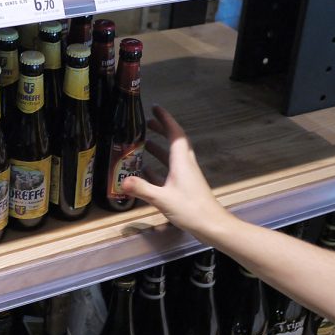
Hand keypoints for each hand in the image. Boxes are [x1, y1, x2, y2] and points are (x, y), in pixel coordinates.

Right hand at [122, 106, 232, 241]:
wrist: (212, 226)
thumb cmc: (190, 209)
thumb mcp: (163, 199)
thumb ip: (142, 189)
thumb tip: (121, 181)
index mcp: (181, 162)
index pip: (175, 133)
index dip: (165, 119)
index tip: (155, 108)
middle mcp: (185, 165)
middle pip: (174, 141)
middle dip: (162, 130)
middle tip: (146, 123)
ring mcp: (186, 176)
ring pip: (172, 156)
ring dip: (159, 148)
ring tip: (143, 143)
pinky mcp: (185, 187)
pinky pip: (170, 171)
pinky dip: (159, 167)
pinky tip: (146, 171)